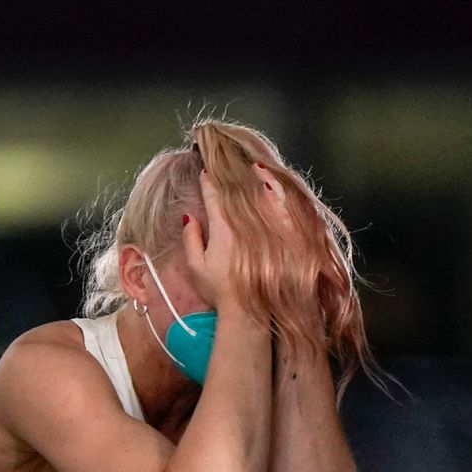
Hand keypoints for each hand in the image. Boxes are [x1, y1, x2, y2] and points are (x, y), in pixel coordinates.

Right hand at [185, 165, 290, 309]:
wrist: (249, 309)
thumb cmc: (219, 290)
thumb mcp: (195, 266)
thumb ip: (190, 238)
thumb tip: (189, 215)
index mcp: (222, 229)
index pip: (214, 196)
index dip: (208, 182)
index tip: (205, 172)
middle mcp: (244, 224)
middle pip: (238, 191)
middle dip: (232, 174)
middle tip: (227, 162)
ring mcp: (264, 229)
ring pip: (261, 195)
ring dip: (256, 178)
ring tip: (253, 167)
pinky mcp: (281, 236)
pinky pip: (282, 209)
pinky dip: (278, 195)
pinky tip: (274, 186)